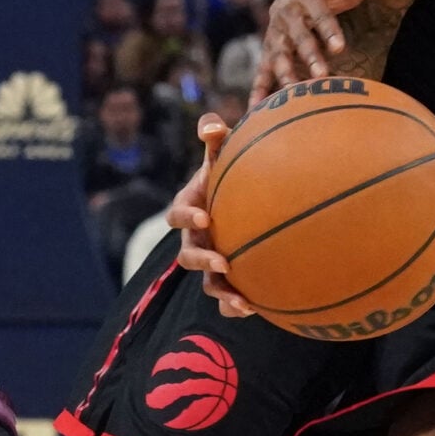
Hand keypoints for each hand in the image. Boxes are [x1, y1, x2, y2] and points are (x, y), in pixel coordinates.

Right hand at [165, 115, 251, 317]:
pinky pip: (227, 297)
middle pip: (188, 256)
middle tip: (223, 262)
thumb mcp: (223, 155)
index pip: (178, 216)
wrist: (246, 201)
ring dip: (222, 293)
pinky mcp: (228, 277)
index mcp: (190, 210)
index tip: (206, 217)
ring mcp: (211, 260)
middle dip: (202, 261)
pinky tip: (256, 311)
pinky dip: (235, 308)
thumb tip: (211, 124)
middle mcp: (196, 240)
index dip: (186, 217)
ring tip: (243, 303)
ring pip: (208, 284)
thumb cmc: (231, 174)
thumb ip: (215, 139)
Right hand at [254, 0, 393, 101]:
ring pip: (278, 55)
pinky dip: (258, 89)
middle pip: (299, 38)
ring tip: (292, 93)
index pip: (320, 15)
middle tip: (321, 75)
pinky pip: (262, 71)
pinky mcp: (268, 50)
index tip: (340, 48)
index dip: (330, 31)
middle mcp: (287, 15)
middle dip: (309, 56)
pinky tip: (256, 108)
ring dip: (284, 74)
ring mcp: (276, 34)